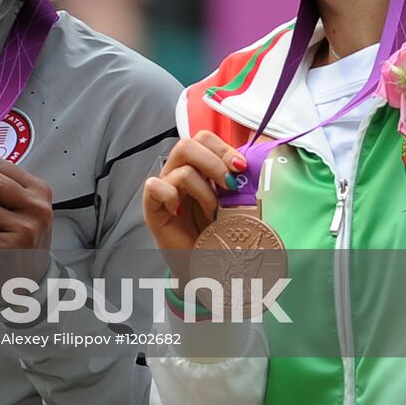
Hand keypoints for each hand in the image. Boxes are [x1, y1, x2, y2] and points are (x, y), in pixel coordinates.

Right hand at [142, 131, 243, 269]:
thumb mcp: (236, 204)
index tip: (240, 168)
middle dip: (214, 163)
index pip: (203, 138)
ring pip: (181, 169)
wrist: (204, 265)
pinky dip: (170, 196)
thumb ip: (239, 183)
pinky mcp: (152, 207)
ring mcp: (164, 190)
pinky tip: (180, 212)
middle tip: (229, 185)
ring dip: (204, 191)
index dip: (223, 148)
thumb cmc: (219, 235)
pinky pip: (154, 186)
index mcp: (198, 168)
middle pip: (187, 144)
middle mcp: (178, 173)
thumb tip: (253, 166)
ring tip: (212, 212)